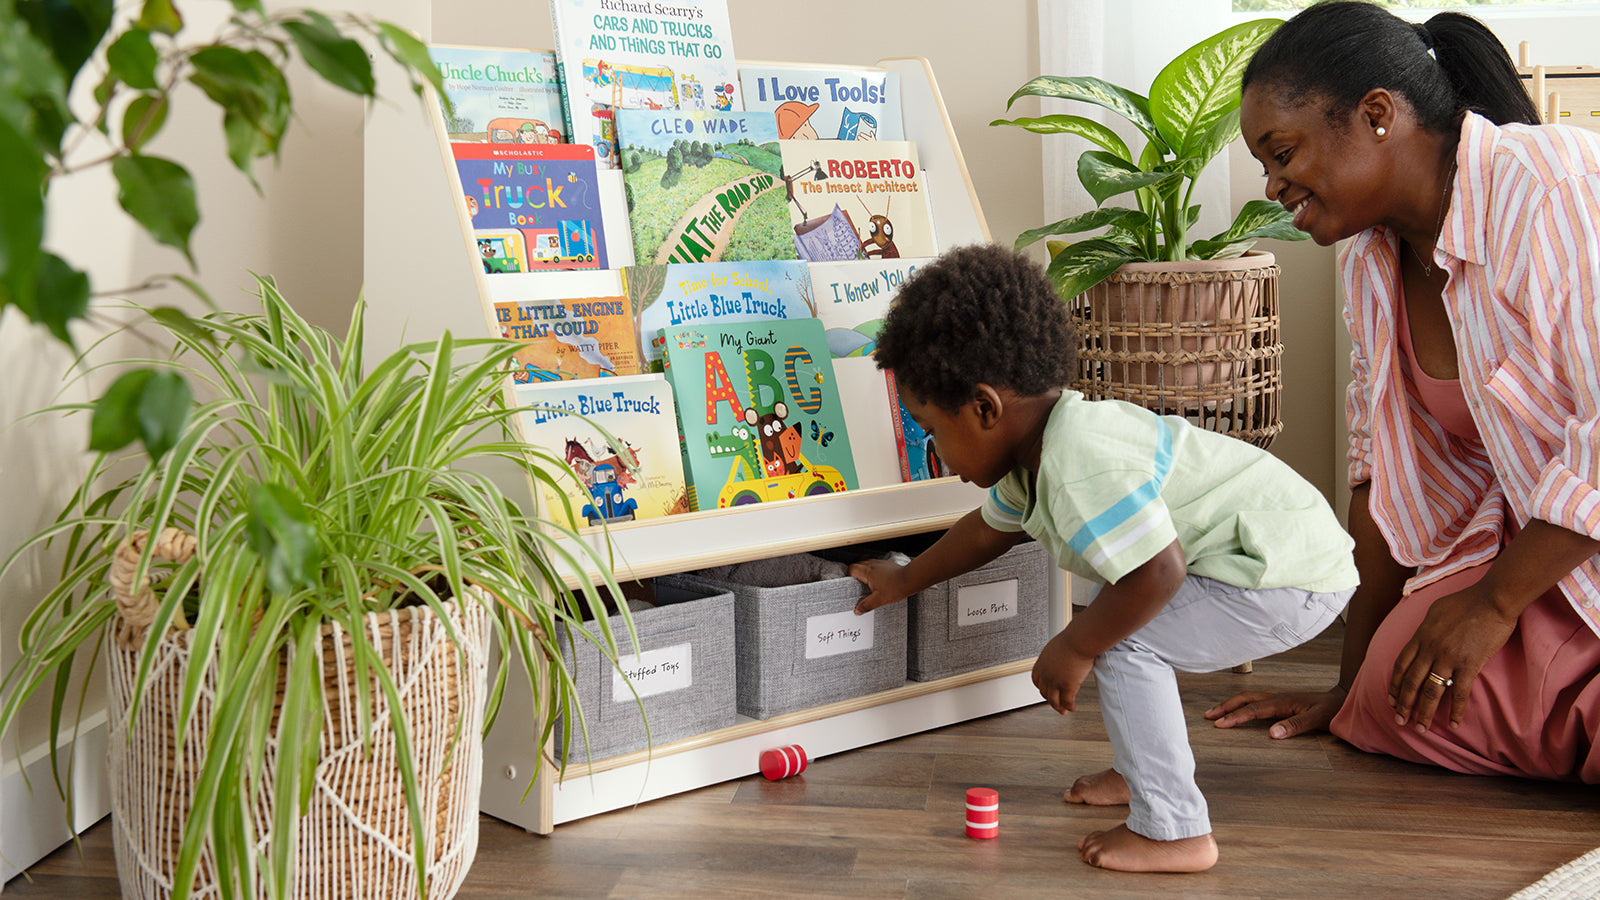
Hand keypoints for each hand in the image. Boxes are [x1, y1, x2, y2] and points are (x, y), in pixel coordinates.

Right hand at [850, 558, 909, 614]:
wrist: (911, 579)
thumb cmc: (896, 587)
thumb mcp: (879, 599)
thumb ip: (867, 605)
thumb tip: (858, 610)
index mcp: (868, 571)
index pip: (852, 569)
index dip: (849, 576)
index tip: (850, 584)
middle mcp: (873, 565)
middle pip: (858, 565)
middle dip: (856, 574)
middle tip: (858, 585)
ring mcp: (880, 563)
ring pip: (867, 564)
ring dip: (864, 572)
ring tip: (867, 583)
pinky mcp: (887, 564)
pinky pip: (875, 566)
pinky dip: (873, 571)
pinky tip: (878, 581)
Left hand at [1031, 630, 1094, 713]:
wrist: (1079, 641)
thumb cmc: (1073, 639)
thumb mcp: (1057, 646)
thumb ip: (1056, 655)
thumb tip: (1062, 656)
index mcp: (1042, 663)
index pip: (1036, 680)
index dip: (1040, 687)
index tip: (1045, 691)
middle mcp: (1046, 674)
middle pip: (1044, 692)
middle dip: (1049, 699)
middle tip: (1055, 703)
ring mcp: (1056, 681)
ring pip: (1054, 700)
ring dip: (1058, 707)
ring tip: (1063, 711)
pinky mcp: (1068, 686)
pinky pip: (1067, 702)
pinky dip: (1069, 707)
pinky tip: (1073, 708)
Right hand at [1204, 687, 1347, 738]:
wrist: (1341, 699)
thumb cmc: (1331, 710)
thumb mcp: (1316, 720)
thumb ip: (1294, 726)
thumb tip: (1272, 734)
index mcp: (1282, 702)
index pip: (1252, 710)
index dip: (1235, 717)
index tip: (1219, 725)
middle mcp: (1276, 697)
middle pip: (1244, 698)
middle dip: (1225, 707)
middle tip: (1209, 716)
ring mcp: (1278, 697)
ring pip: (1248, 697)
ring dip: (1231, 704)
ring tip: (1217, 712)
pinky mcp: (1281, 700)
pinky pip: (1256, 699)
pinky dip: (1242, 703)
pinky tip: (1240, 708)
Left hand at [1388, 584, 1516, 732]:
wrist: (1492, 599)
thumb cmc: (1466, 601)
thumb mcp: (1435, 610)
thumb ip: (1426, 628)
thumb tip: (1422, 637)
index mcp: (1420, 636)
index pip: (1400, 665)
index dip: (1394, 684)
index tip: (1390, 699)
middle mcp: (1430, 649)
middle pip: (1411, 682)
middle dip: (1404, 704)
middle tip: (1399, 720)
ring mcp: (1448, 657)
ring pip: (1431, 691)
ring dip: (1425, 712)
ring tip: (1420, 728)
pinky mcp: (1469, 664)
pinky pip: (1460, 692)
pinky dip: (1457, 710)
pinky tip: (1455, 724)